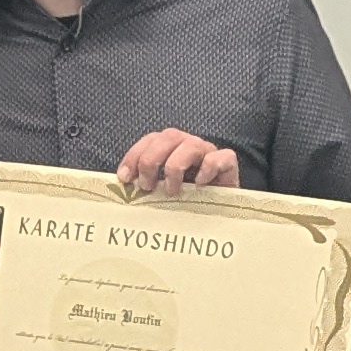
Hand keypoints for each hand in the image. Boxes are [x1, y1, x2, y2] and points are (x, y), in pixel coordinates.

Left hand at [115, 130, 240, 196]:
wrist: (220, 214)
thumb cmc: (188, 203)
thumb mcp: (161, 193)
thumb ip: (146, 186)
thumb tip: (123, 188)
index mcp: (171, 148)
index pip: (150, 140)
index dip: (134, 156)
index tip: (124, 178)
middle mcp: (188, 145)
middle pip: (168, 136)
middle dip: (151, 160)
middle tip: (146, 186)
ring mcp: (209, 152)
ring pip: (191, 145)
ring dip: (175, 167)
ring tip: (171, 191)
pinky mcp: (228, 164)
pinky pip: (220, 158)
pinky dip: (208, 169)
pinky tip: (199, 185)